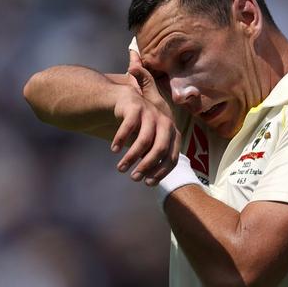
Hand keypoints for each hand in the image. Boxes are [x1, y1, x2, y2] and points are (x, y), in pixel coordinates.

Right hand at [111, 50, 180, 185]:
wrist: (126, 102)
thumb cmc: (140, 128)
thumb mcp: (150, 143)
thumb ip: (153, 158)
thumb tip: (151, 181)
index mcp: (173, 134)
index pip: (172, 157)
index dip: (161, 172)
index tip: (148, 183)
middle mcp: (166, 123)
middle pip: (160, 149)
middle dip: (146, 166)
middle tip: (134, 178)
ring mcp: (152, 113)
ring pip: (144, 140)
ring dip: (131, 157)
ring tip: (120, 168)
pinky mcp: (137, 106)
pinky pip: (129, 127)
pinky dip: (120, 140)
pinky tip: (114, 150)